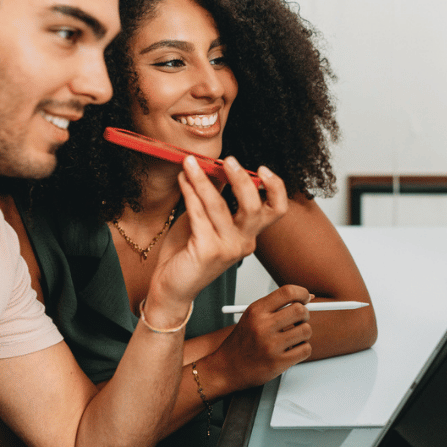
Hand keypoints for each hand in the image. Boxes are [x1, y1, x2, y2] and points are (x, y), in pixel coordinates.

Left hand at [144, 156, 287, 327]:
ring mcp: (227, 248)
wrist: (171, 286)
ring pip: (220, 205)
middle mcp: (243, 242)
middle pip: (255, 206)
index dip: (275, 188)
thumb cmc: (187, 254)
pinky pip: (199, 214)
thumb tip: (216, 169)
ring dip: (203, 180)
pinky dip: (190, 192)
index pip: (276, 210)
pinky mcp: (208, 251)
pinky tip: (183, 180)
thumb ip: (215, 198)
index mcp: (249, 235)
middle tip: (227, 160)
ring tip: (190, 163)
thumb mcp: (205, 220)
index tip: (263, 169)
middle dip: (242, 179)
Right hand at [207, 285, 313, 389]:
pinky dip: (302, 349)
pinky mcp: (278, 363)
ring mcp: (271, 346)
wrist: (226, 368)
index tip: (305, 298)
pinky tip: (291, 350)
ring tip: (292, 338)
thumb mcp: (253, 318)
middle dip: (304, 315)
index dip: (301, 293)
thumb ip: (277, 307)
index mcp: (256, 311)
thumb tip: (309, 297)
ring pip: (306, 330)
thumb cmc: (242, 342)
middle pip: (300, 310)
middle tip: (299, 320)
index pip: (287, 292)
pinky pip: (305, 349)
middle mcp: (263, 326)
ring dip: (304, 334)